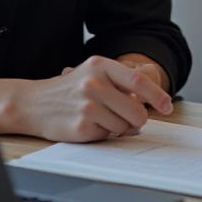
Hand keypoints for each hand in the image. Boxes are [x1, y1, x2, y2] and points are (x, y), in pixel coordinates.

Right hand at [0, 55, 172, 142]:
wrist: (34, 103)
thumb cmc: (70, 90)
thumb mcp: (94, 75)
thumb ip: (120, 85)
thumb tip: (149, 104)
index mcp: (101, 65)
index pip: (138, 81)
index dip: (157, 96)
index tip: (167, 107)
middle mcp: (94, 82)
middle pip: (136, 109)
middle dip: (138, 120)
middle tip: (130, 121)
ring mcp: (87, 104)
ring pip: (124, 126)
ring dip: (118, 128)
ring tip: (100, 119)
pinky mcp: (82, 126)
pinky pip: (108, 136)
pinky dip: (103, 134)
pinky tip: (89, 125)